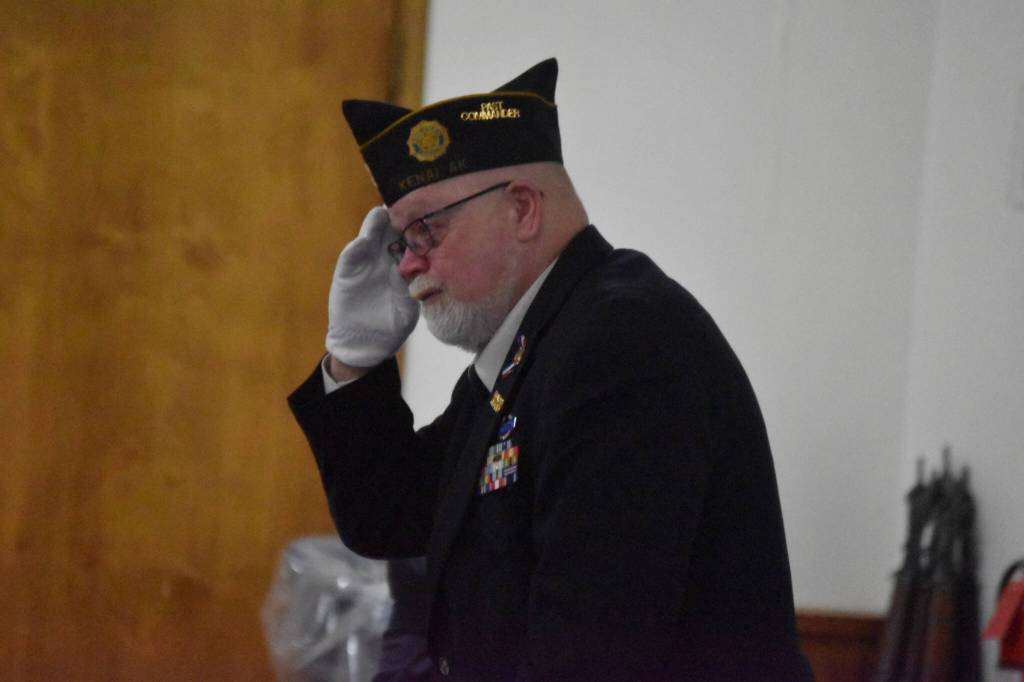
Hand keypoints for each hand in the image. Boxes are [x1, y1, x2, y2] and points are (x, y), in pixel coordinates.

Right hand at [325, 206, 418, 366]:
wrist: (365, 342)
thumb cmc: (393, 325)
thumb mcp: (409, 307)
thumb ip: (415, 290)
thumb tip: (429, 276)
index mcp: (402, 264)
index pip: (410, 240)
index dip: (416, 229)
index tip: (426, 216)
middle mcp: (384, 258)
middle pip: (390, 232)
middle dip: (397, 219)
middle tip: (404, 205)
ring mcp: (365, 262)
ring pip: (370, 238)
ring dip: (374, 226)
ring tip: (381, 214)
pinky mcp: (347, 271)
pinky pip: (351, 256)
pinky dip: (357, 247)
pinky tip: (363, 241)